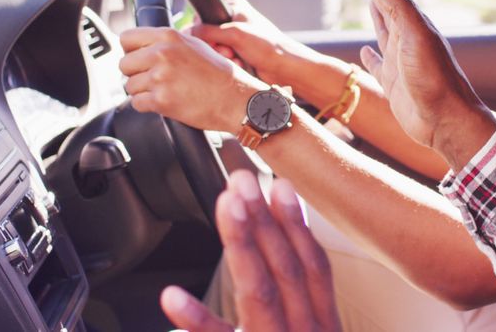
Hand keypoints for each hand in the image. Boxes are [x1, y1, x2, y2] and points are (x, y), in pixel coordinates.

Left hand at [119, 27, 265, 132]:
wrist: (235, 99)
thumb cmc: (220, 75)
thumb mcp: (195, 45)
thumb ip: (168, 43)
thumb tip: (144, 46)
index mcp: (169, 36)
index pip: (127, 38)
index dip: (131, 51)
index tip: (138, 59)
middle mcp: (162, 54)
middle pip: (124, 64)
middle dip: (135, 73)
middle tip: (152, 79)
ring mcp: (160, 77)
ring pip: (129, 86)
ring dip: (142, 91)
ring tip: (164, 91)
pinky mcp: (161, 100)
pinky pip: (137, 103)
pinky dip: (147, 105)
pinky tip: (165, 102)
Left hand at [160, 171, 341, 331]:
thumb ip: (302, 311)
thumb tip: (280, 259)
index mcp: (323, 327)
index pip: (314, 267)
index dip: (298, 225)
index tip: (280, 185)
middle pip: (286, 269)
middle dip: (265, 219)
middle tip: (243, 179)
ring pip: (260, 291)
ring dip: (243, 242)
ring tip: (228, 204)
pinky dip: (196, 319)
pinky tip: (173, 296)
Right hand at [189, 0, 321, 86]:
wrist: (286, 68)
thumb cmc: (267, 46)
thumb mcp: (234, 34)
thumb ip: (208, 31)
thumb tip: (186, 32)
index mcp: (234, 7)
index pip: (204, 18)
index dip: (205, 34)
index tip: (215, 43)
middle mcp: (235, 20)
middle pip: (208, 36)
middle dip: (217, 48)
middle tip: (230, 52)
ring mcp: (237, 38)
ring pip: (215, 50)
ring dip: (223, 58)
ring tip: (237, 60)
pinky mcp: (239, 53)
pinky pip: (223, 59)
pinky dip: (229, 64)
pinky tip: (240, 66)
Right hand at [359, 0, 495, 168]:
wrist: (445, 120)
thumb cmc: (434, 78)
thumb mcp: (416, 36)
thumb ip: (398, 7)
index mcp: (416, 29)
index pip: (398, 0)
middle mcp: (409, 44)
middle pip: (393, 14)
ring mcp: (401, 65)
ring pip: (385, 36)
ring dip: (378, 19)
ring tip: (371, 4)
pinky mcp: (394, 86)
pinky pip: (378, 66)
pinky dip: (370, 57)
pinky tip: (365, 51)